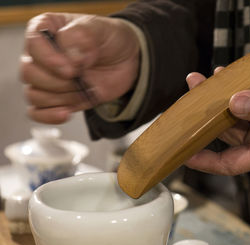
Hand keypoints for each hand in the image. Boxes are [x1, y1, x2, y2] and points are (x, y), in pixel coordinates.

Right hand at [21, 12, 139, 123]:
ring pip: (34, 95)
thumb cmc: (110, 39)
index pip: (33, 44)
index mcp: (46, 29)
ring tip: (84, 89)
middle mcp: (41, 55)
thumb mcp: (100, 28)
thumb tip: (71, 58)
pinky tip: (67, 113)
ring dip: (62, 97)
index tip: (72, 68)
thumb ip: (82, 37)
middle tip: (80, 77)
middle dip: (59, 81)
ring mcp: (47, 78)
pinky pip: (37, 113)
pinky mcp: (56, 98)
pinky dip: (50, 116)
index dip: (50, 59)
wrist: (126, 61)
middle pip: (30, 73)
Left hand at [185, 69, 249, 175]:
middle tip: (192, 91)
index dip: (205, 162)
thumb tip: (234, 102)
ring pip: (237, 116)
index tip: (183, 153)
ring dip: (220, 99)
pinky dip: (239, 92)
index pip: (230, 163)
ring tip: (203, 79)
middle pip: (228, 133)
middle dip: (207, 115)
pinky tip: (229, 78)